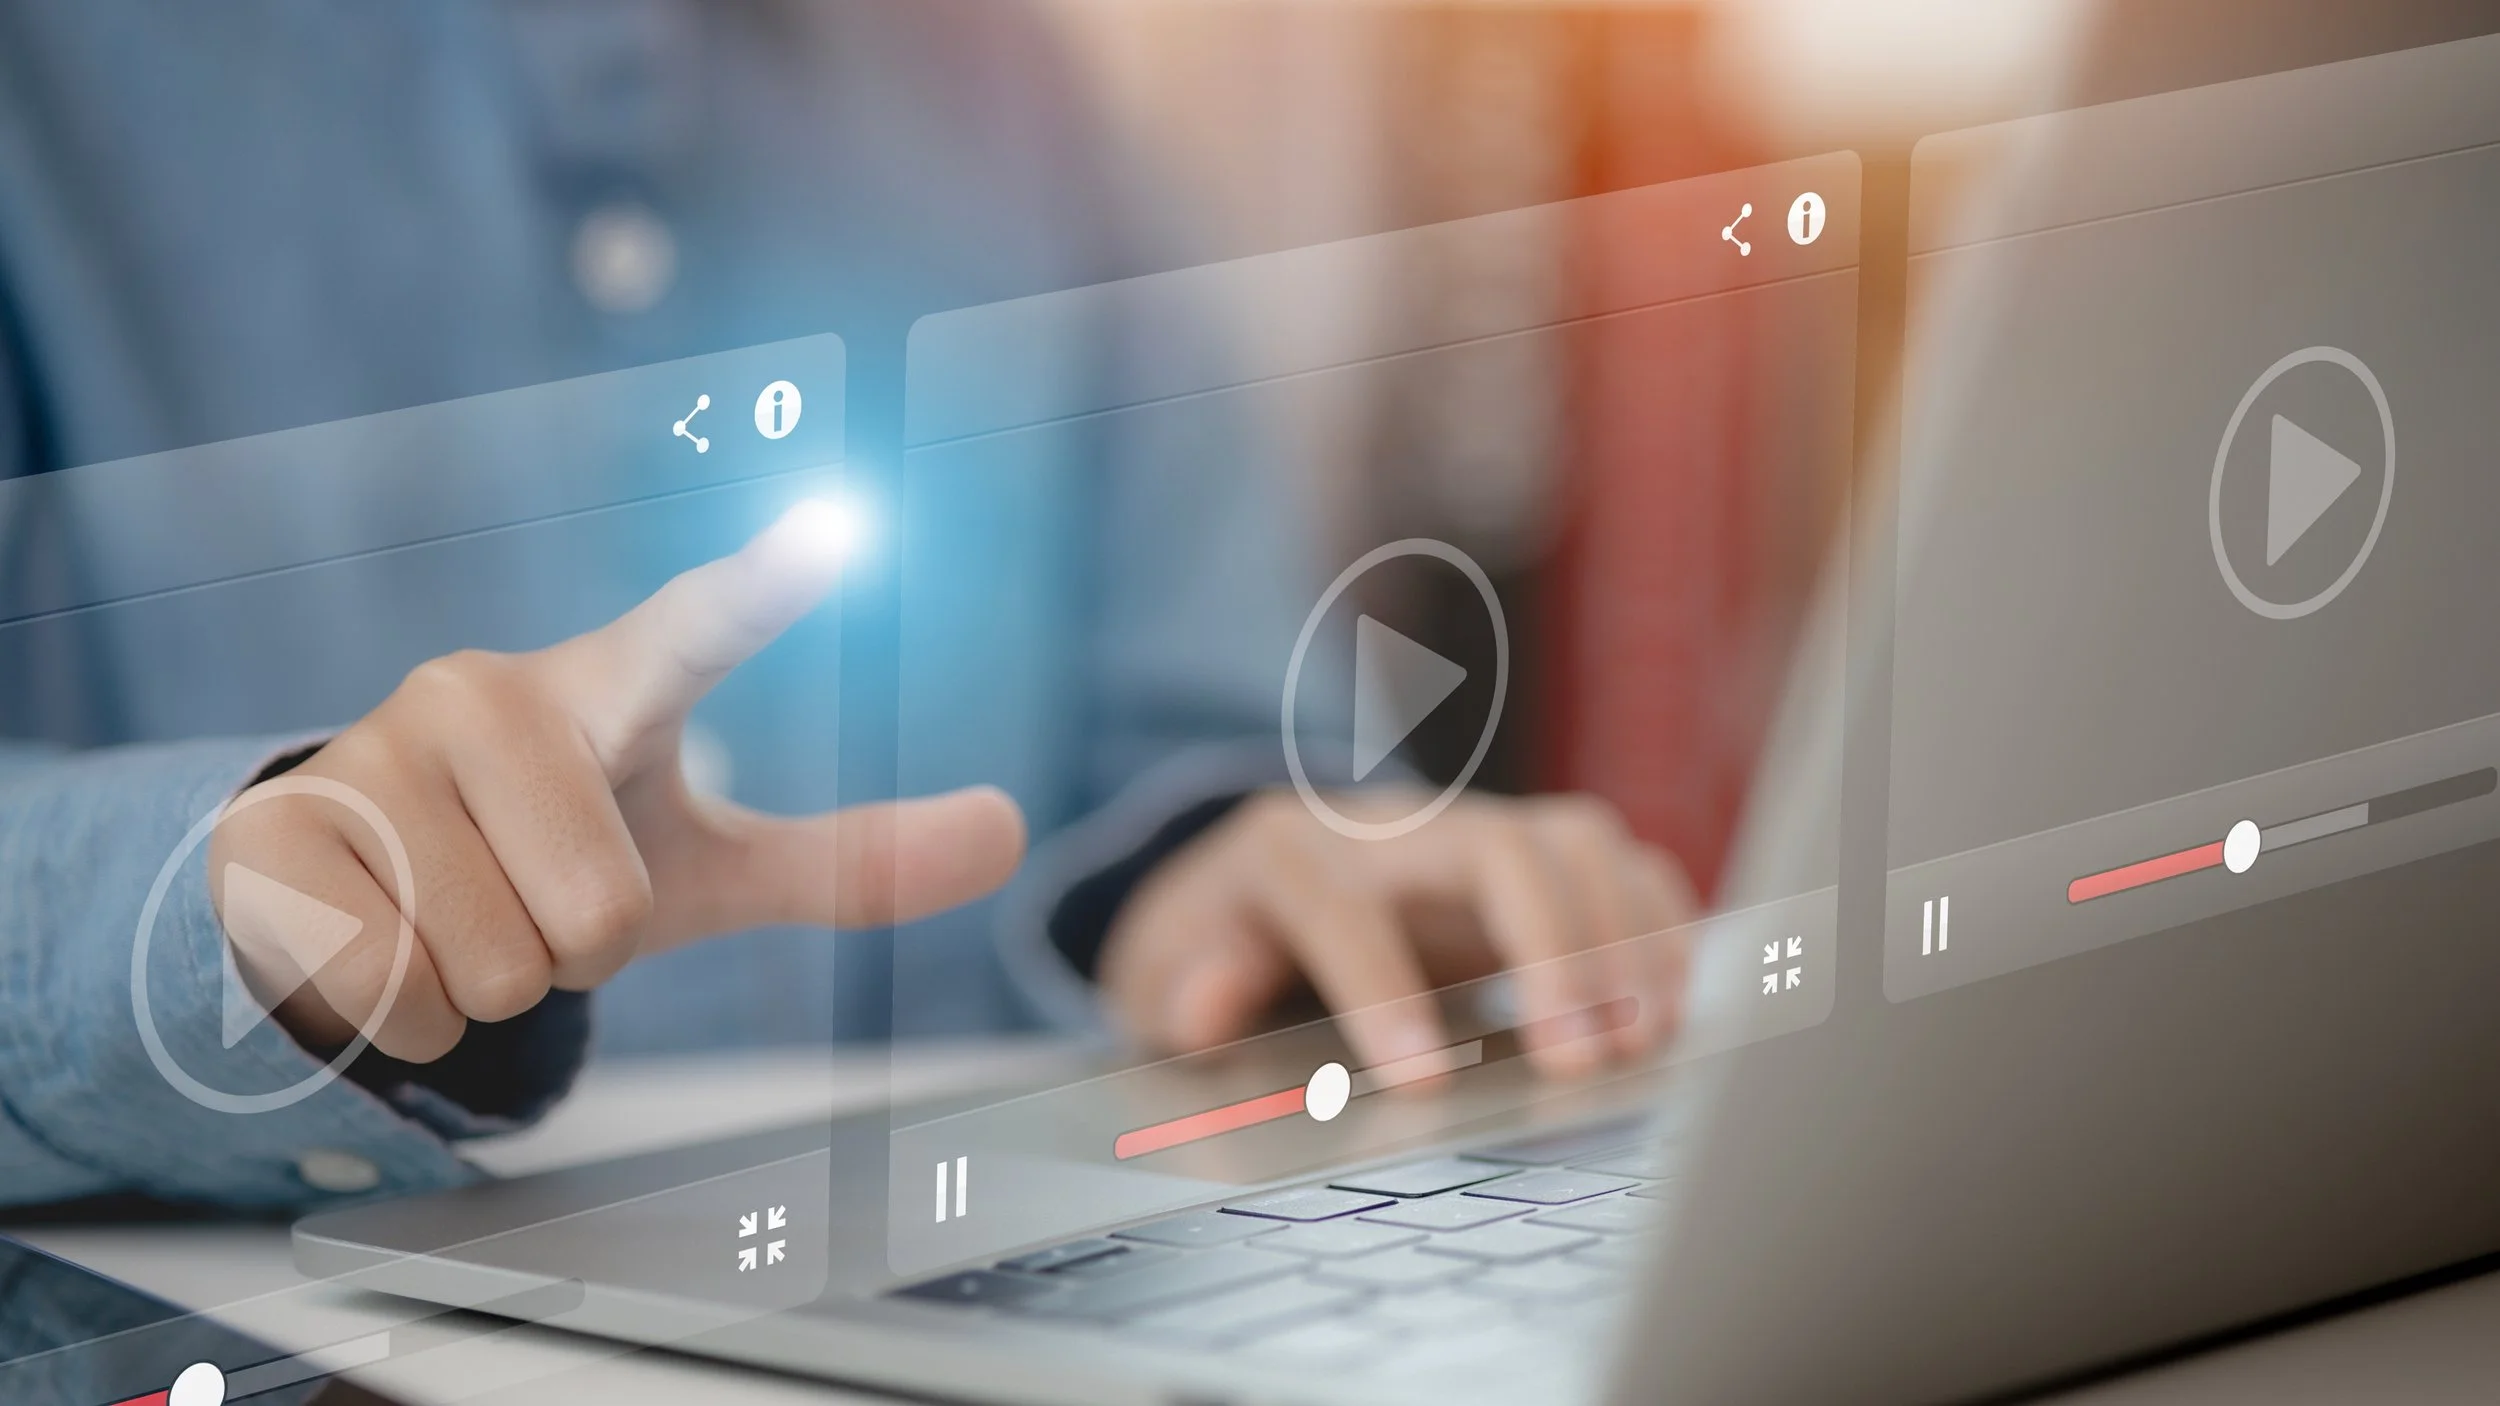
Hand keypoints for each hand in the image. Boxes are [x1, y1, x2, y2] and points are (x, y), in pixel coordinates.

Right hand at [208, 502, 1026, 1059]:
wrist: (366, 892)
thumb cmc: (562, 857)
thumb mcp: (706, 868)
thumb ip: (851, 857)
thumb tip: (1013, 828)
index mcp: (609, 690)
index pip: (701, 633)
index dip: (766, 588)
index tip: (838, 528)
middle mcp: (487, 692)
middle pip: (602, 914)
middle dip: (578, 951)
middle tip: (535, 900)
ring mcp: (372, 751)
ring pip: (497, 963)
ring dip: (490, 979)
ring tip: (463, 912)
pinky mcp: (281, 832)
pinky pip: (393, 990)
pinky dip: (402, 1009)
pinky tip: (383, 940)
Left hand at [1099, 790, 1695, 1078]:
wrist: (1251, 880)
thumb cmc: (1213, 944)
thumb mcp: (1156, 972)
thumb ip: (1179, 988)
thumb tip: (1207, 1002)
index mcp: (1287, 854)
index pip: (1339, 907)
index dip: (1380, 988)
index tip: (1424, 1080)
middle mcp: (1394, 826)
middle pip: (1494, 846)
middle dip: (1551, 945)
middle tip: (1580, 1057)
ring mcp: (1475, 828)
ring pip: (1573, 839)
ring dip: (1623, 937)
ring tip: (1641, 1038)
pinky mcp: (1536, 854)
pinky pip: (1620, 861)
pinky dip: (1659, 924)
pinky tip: (1667, 1005)